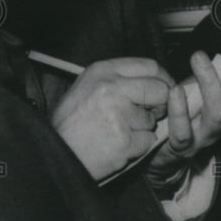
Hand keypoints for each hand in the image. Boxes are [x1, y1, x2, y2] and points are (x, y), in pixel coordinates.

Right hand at [50, 58, 172, 181]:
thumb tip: (154, 79)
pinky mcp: (124, 139)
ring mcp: (119, 114)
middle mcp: (111, 88)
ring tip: (117, 132)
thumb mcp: (88, 87)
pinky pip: (147, 141)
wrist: (55, 154)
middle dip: (160, 104)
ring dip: (141, 129)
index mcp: (103, 71)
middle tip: (148, 114)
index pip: (151, 66)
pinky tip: (117, 146)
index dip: (163, 79)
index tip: (165, 89)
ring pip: (152, 119)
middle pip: (160, 89)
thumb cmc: (71, 124)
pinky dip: (137, 147)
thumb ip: (119, 79)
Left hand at [146, 50, 220, 188]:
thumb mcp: (208, 86)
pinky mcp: (181, 146)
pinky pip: (182, 131)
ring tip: (199, 57)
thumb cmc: (189, 115)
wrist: (165, 156)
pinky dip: (179, 110)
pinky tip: (175, 91)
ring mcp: (205, 137)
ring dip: (211, 84)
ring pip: (217, 115)